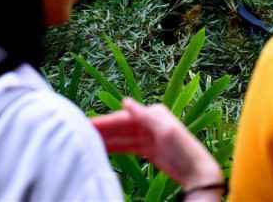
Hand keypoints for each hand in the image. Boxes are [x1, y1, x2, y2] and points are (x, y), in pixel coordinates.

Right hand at [92, 99, 223, 195]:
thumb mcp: (165, 130)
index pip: (123, 118)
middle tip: (77, 134)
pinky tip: (101, 150)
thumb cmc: (183, 149)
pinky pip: (126, 146)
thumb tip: (125, 100)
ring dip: (105, 140)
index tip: (86, 124)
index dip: (104, 122)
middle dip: (101, 130)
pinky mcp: (148, 148)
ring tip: (85, 143)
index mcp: (153, 113)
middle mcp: (149, 121)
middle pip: (120, 126)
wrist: (196, 171)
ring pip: (121, 137)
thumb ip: (144, 115)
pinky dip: (114, 148)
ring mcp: (148, 135)